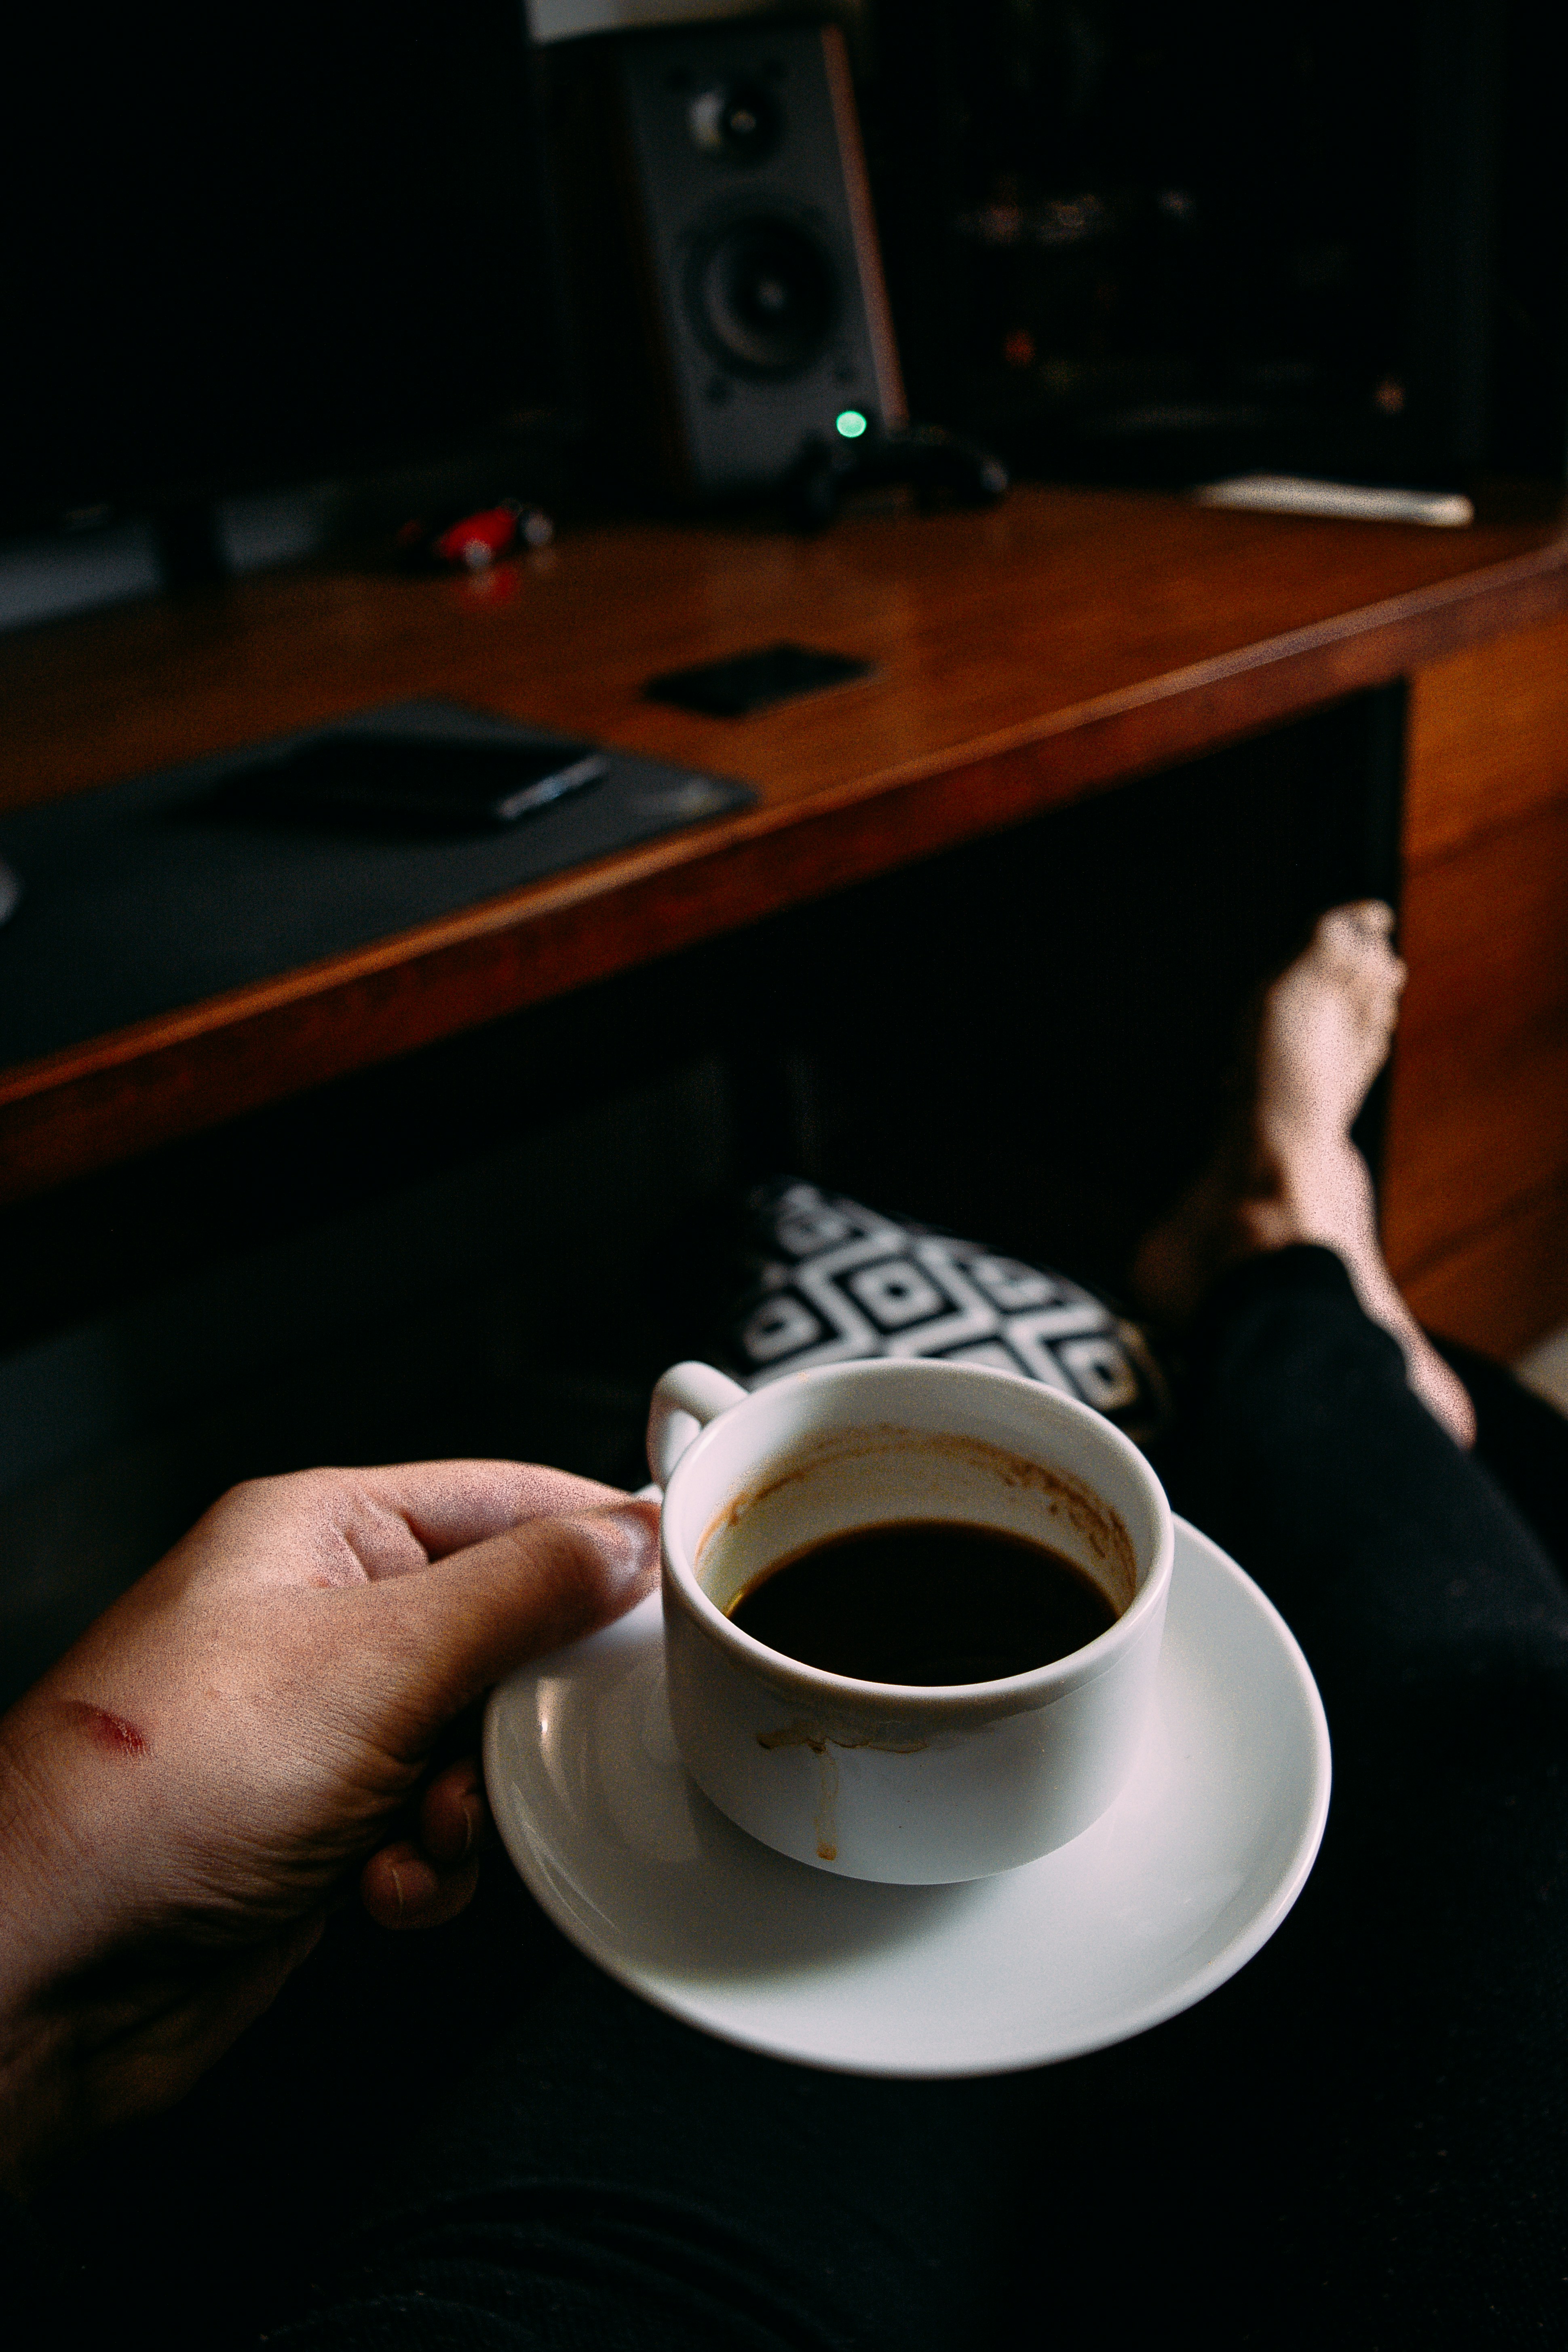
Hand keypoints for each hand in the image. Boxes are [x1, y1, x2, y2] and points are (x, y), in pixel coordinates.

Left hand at [0, 1461, 657, 2193]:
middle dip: (527, 1707)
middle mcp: (322, 1620)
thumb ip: (521, 1591)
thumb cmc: (159, 1788)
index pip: (505, 1501)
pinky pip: (439, 1827)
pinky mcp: (324, 1825)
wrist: (56, 1964)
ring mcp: (323, 1726)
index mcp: (321, 1534)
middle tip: (540, 1736)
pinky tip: (381, 1885)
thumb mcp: (378, 1658)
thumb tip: (625, 1536)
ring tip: (425, 1826)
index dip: (598, 1534)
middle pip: (505, 1632)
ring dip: (478, 1803)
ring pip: (484, 1742)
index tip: (686, 1574)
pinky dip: (430, 1865)